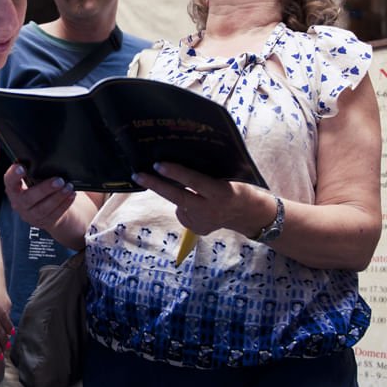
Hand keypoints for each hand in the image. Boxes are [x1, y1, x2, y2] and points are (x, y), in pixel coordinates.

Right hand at [3, 164, 77, 230]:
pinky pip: (54, 215)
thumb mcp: (33, 179)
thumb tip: (50, 162)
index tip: (22, 167)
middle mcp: (18, 203)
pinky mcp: (42, 222)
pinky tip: (71, 196)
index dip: (14, 174)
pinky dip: (64, 204)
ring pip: (42, 209)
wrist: (44, 207)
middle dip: (45, 189)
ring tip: (69, 187)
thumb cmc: (38, 186)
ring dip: (58, 197)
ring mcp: (29, 215)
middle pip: (28, 198)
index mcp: (13, 188)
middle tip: (59, 180)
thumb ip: (36, 172)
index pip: (9, 180)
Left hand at [133, 161, 274, 237]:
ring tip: (189, 190)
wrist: (247, 214)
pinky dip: (186, 205)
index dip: (176, 172)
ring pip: (179, 204)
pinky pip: (183, 213)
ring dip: (176, 193)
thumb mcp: (229, 176)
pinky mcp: (197, 229)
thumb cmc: (237, 186)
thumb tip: (180, 157)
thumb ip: (208, 173)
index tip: (158, 164)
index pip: (195, 181)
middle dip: (156, 185)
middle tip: (138, 175)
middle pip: (178, 197)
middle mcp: (211, 210)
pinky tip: (198, 204)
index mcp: (221, 193)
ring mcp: (203, 222)